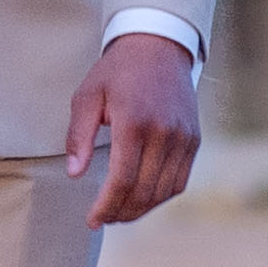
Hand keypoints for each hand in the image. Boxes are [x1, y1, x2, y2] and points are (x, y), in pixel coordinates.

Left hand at [61, 32, 202, 229]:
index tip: (92, 220)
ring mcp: (183, 138)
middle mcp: (164, 133)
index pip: (122, 180)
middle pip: (144, 191)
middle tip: (103, 219)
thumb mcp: (87, 96)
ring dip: (141, 209)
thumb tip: (75, 174)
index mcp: (134, 123)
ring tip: (120, 213)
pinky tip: (142, 198)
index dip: (106, 206)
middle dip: (121, 212)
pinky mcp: (193, 139)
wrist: (158, 46)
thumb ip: (78, 136)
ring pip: (164, 191)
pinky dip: (161, 196)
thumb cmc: (117, 71)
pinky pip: (180, 181)